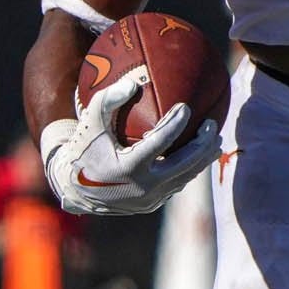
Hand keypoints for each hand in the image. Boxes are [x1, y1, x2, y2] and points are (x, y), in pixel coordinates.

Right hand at [40, 66, 221, 216]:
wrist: (74, 190)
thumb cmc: (83, 150)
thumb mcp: (89, 124)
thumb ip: (107, 100)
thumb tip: (133, 83)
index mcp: (128, 167)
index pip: (160, 142)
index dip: (176, 123)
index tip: (186, 106)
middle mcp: (142, 187)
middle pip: (185, 164)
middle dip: (203, 144)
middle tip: (212, 124)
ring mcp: (149, 199)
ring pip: (185, 177)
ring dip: (202, 158)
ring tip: (214, 139)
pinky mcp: (152, 205)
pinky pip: (176, 185)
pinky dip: (189, 169)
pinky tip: (198, 155)